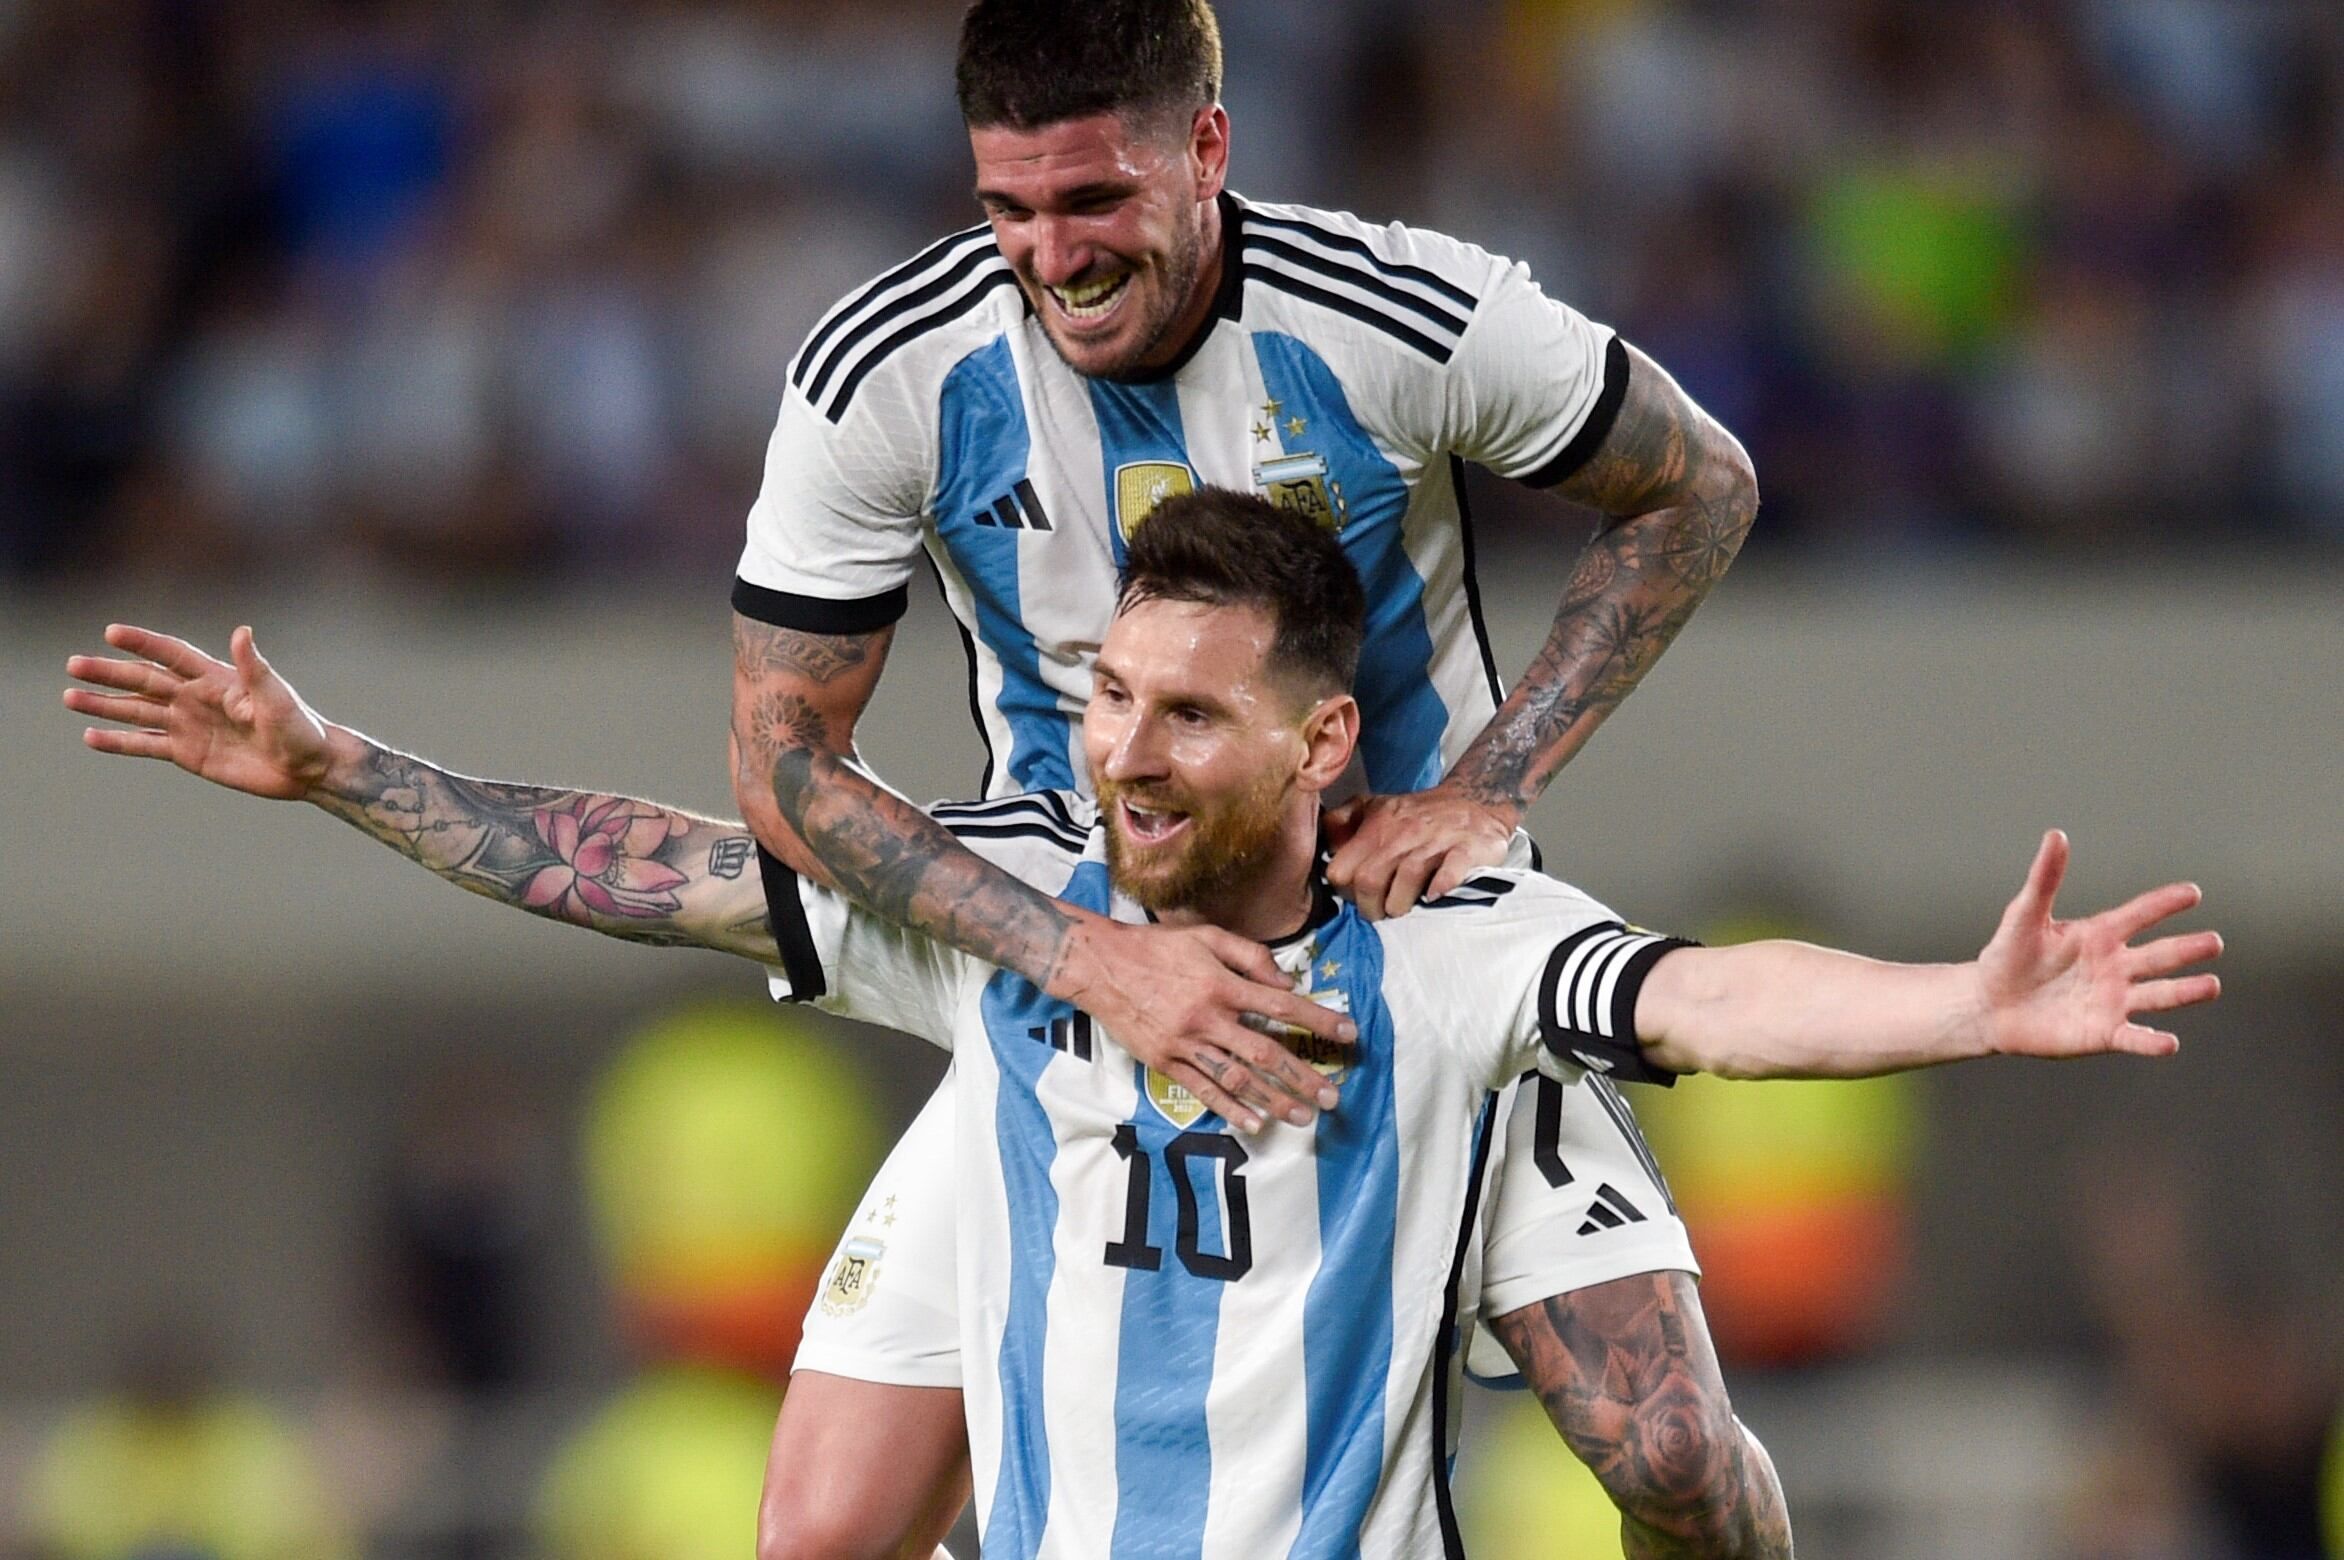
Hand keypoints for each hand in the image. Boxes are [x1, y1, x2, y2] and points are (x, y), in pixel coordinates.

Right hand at [65, 624, 350, 800]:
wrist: (307, 767)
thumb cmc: (299, 727)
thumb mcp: (276, 697)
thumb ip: (255, 667)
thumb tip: (241, 631)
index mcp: (216, 679)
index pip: (171, 654)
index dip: (143, 643)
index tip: (111, 632)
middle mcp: (196, 698)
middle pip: (144, 681)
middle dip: (109, 673)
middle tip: (73, 665)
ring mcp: (189, 725)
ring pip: (138, 711)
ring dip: (104, 705)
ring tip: (70, 697)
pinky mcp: (187, 753)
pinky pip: (146, 745)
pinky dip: (119, 742)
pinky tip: (91, 736)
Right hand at [1051, 916, 1356, 1133]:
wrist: (1100, 967)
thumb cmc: (1155, 947)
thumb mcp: (1205, 935)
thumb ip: (1249, 954)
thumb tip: (1284, 979)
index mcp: (1222, 984)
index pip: (1282, 1005)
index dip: (1318, 1020)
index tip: (1348, 1034)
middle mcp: (1208, 1017)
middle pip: (1265, 1053)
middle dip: (1302, 1077)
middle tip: (1332, 1097)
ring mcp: (1186, 1043)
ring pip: (1238, 1078)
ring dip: (1274, 1100)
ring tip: (1303, 1117)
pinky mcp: (1165, 1061)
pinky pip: (1203, 1089)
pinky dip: (1230, 1107)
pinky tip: (1253, 1122)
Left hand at [1323, 784, 1517, 919]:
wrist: (1476, 800)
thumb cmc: (1418, 813)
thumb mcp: (1375, 806)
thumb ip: (1343, 821)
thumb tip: (1324, 845)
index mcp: (1378, 824)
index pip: (1342, 870)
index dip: (1345, 891)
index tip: (1356, 897)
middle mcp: (1403, 832)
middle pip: (1369, 881)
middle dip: (1371, 907)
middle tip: (1380, 911)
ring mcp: (1436, 841)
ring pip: (1406, 880)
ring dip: (1400, 905)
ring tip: (1403, 908)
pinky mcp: (1467, 849)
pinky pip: (1450, 873)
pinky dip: (1440, 888)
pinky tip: (1434, 895)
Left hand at [1977, 830, 2221, 1058]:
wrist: (1989, 1003)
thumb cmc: (2008, 955)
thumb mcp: (2025, 915)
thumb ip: (2045, 879)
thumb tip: (2056, 834)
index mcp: (2101, 935)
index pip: (2140, 915)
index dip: (2164, 904)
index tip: (2192, 893)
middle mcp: (2116, 967)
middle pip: (2160, 956)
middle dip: (2187, 949)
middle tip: (2214, 943)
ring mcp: (2113, 1000)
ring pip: (2159, 995)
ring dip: (2185, 992)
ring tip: (2211, 986)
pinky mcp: (2103, 1032)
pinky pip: (2133, 1037)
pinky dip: (2151, 1042)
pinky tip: (2169, 1042)